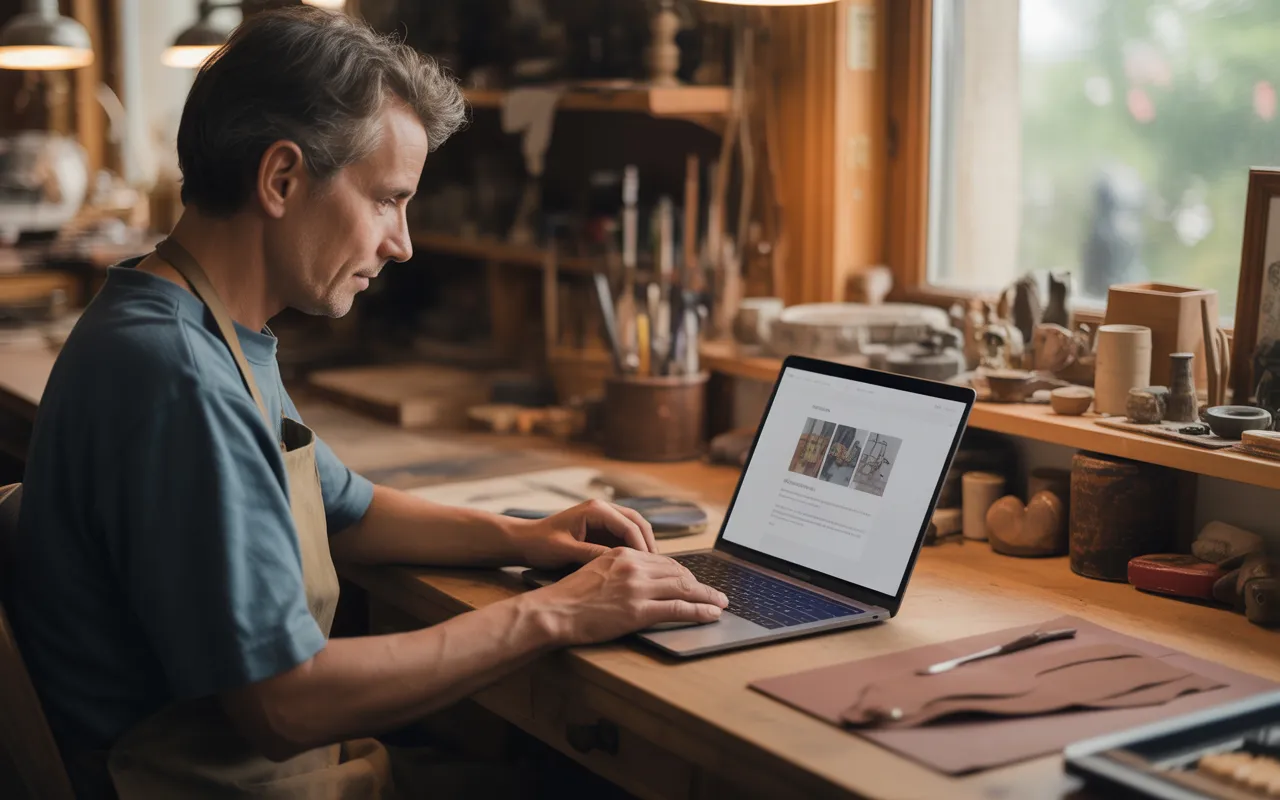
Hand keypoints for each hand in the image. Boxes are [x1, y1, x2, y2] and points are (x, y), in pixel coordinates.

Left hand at [510, 498, 657, 569]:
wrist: (524, 541)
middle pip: (637, 523)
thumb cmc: (540, 544)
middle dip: (648, 544)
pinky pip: (624, 537)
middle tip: (657, 567)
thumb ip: (591, 554)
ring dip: (643, 547)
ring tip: (652, 569)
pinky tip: (637, 568)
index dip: (641, 546)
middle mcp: (602, 509)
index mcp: (595, 509)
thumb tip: (618, 562)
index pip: (628, 525)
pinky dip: (634, 550)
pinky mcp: (601, 529)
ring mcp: (603, 518)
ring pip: (634, 529)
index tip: (648, 566)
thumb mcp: (565, 551)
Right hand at [528, 548, 727, 644]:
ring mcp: (637, 587)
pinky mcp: (639, 610)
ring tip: (720, 603)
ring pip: (684, 588)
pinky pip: (678, 609)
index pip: (663, 561)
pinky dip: (700, 611)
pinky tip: (711, 614)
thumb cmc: (568, 596)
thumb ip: (619, 569)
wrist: (553, 611)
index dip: (683, 573)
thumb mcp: (595, 569)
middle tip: (715, 593)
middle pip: (678, 572)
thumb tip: (638, 579)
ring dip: (707, 597)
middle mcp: (634, 565)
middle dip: (700, 584)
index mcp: (623, 554)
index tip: (694, 581)